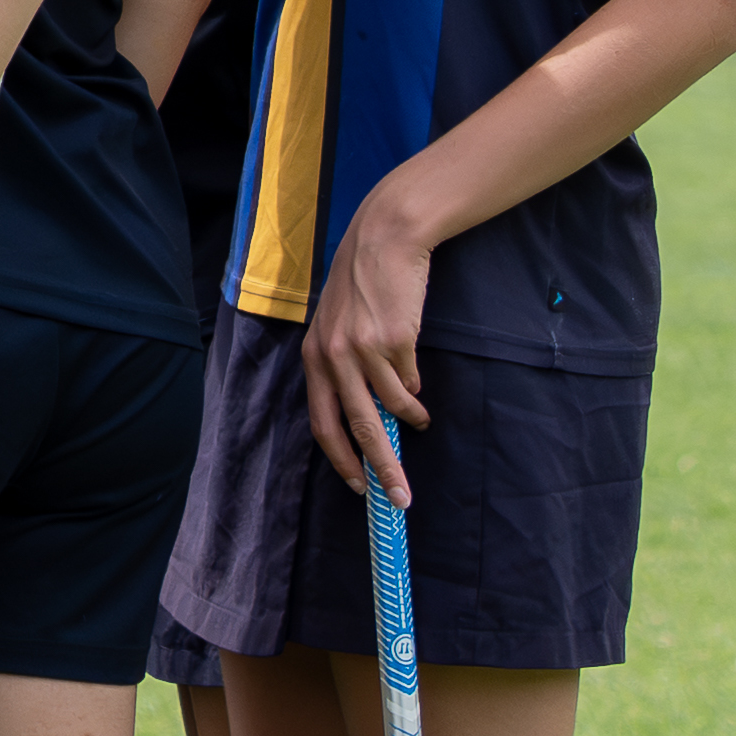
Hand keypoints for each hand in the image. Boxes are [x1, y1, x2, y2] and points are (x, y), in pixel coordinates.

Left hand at [299, 184, 433, 502]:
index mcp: (314, 358)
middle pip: (358, 429)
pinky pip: (410, 380)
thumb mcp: (338, 325)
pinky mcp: (395, 340)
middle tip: (400, 497)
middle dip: (381, 469)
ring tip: (420, 421)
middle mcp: (334, 358)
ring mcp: (364, 350)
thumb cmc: (362, 284)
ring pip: (391, 407)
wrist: (385, 239)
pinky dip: (416, 389)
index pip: (323, 423)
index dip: (342, 459)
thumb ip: (346, 367)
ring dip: (409, 420)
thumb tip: (373, 415)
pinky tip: (418, 383)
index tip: (361, 486)